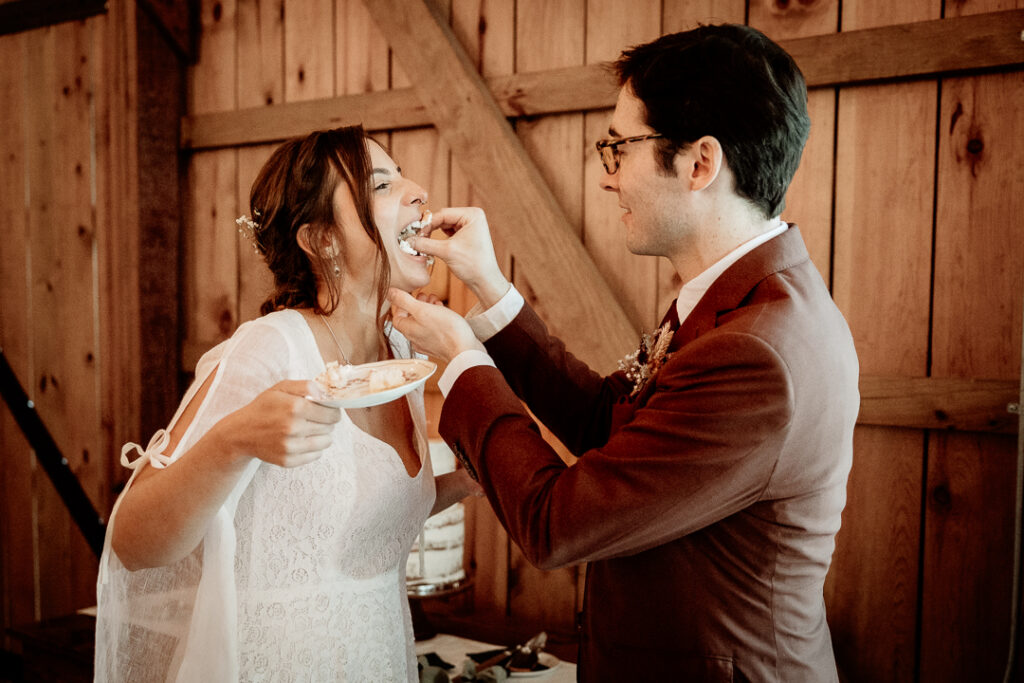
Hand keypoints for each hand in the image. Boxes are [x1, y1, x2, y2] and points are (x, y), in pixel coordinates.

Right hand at [214, 380, 340, 466]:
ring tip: (309, 429)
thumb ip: (305, 386)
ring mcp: (290, 447)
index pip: (332, 413)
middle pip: (329, 427)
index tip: (329, 410)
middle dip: (327, 422)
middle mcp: (293, 428)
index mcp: (295, 407)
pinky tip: (301, 440)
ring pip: (325, 442)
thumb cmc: (264, 407)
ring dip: (322, 435)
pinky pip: (315, 455)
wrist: (241, 433)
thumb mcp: (281, 388)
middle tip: (315, 419)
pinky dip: (313, 448)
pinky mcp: (288, 461)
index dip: (333, 411)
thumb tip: (325, 394)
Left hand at [388, 289, 484, 362]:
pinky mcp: (439, 344)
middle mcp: (414, 338)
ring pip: (422, 322)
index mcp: (407, 330)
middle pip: (410, 318)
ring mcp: (427, 343)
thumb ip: (404, 300)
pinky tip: (444, 312)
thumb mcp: (422, 309)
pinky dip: (436, 318)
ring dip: (428, 309)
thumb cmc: (446, 330)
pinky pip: (433, 329)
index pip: (396, 316)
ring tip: (436, 301)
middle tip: (425, 296)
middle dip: (417, 304)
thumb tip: (388, 292)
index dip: (402, 303)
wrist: (465, 350)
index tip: (410, 294)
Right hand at [409, 207, 509, 307]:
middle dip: (430, 228)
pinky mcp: (467, 235)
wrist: (485, 281)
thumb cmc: (473, 265)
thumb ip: (425, 244)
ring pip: (444, 225)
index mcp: (472, 214)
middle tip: (417, 239)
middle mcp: (473, 217)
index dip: (427, 224)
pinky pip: (449, 232)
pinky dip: (440, 239)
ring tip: (425, 243)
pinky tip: (435, 246)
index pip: (443, 214)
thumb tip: (408, 240)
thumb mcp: (446, 252)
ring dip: (434, 234)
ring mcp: (471, 225)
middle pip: (443, 218)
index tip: (415, 234)